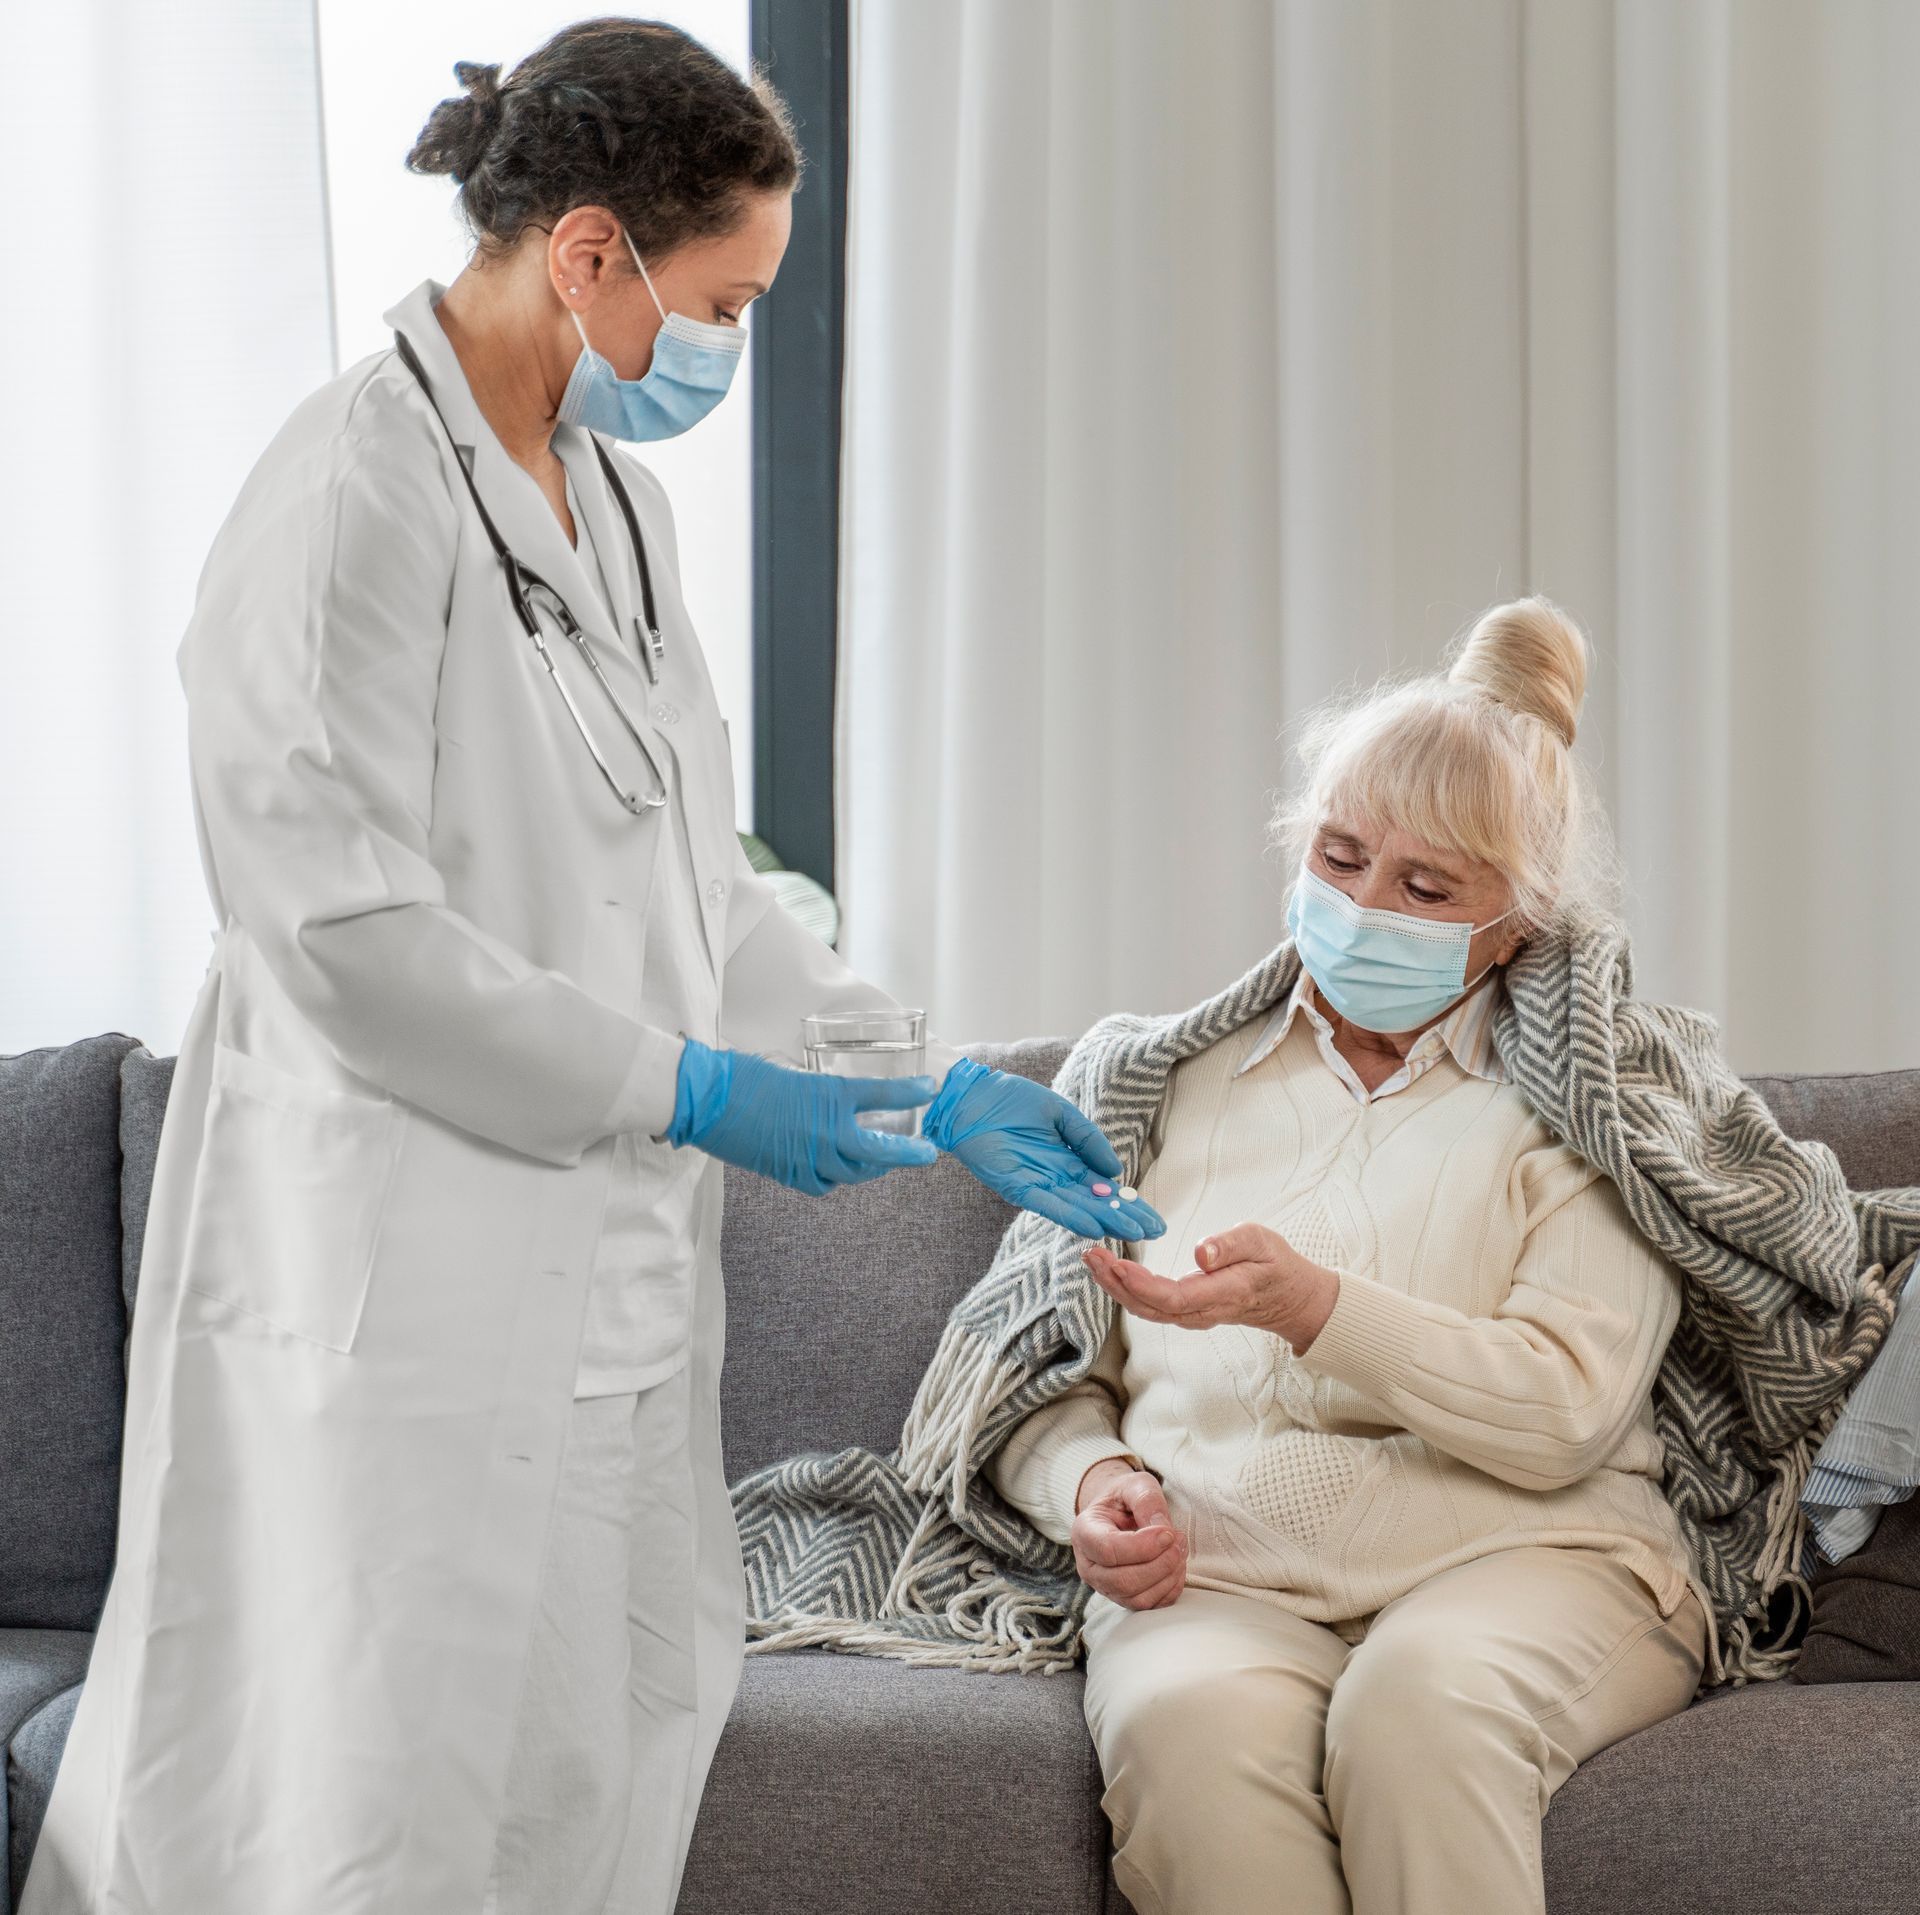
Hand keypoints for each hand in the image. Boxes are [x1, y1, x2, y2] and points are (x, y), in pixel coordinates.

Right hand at [666, 1037, 938, 1194]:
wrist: (707, 1100)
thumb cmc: (743, 1076)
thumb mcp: (793, 1075)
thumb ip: (820, 1093)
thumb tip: (832, 1103)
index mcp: (829, 1095)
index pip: (882, 1095)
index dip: (910, 1093)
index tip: (929, 1089)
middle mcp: (826, 1130)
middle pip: (880, 1150)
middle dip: (908, 1154)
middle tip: (928, 1154)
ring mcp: (808, 1156)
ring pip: (853, 1172)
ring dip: (871, 1167)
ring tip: (882, 1162)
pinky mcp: (788, 1173)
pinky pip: (823, 1185)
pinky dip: (833, 1179)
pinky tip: (834, 1171)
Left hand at [921, 1058, 1167, 1239]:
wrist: (971, 1096)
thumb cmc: (1011, 1099)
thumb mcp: (1060, 1113)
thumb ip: (1087, 1138)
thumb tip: (1115, 1170)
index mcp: (1067, 1160)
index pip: (1104, 1187)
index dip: (1128, 1203)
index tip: (1153, 1218)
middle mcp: (1056, 1177)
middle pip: (1096, 1203)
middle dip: (1124, 1217)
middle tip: (1154, 1232)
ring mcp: (1037, 1184)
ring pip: (1077, 1207)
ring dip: (1104, 1220)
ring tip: (1131, 1233)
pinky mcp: (1017, 1187)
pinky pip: (1047, 1204)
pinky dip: (1069, 1215)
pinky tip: (1093, 1225)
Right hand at [1071, 1457, 1186, 1607]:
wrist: (1118, 1513)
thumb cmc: (1124, 1498)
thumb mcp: (1134, 1485)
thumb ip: (1147, 1500)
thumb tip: (1162, 1530)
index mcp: (1084, 1532)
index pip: (1109, 1550)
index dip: (1143, 1546)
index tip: (1168, 1533)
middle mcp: (1089, 1566)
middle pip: (1122, 1580)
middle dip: (1159, 1564)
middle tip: (1178, 1540)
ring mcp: (1105, 1586)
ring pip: (1137, 1598)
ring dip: (1167, 1577)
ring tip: (1180, 1550)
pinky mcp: (1124, 1598)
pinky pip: (1149, 1606)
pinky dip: (1169, 1590)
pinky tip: (1177, 1567)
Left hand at [1080, 1222, 1340, 1349]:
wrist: (1288, 1299)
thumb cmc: (1275, 1265)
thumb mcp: (1263, 1242)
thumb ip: (1232, 1246)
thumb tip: (1201, 1254)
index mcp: (1223, 1293)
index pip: (1175, 1298)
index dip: (1143, 1285)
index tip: (1118, 1264)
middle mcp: (1203, 1311)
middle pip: (1152, 1307)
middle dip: (1116, 1283)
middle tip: (1091, 1254)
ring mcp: (1193, 1315)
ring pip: (1147, 1309)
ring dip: (1115, 1287)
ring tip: (1093, 1259)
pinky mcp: (1186, 1312)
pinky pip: (1151, 1306)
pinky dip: (1126, 1289)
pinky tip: (1111, 1271)